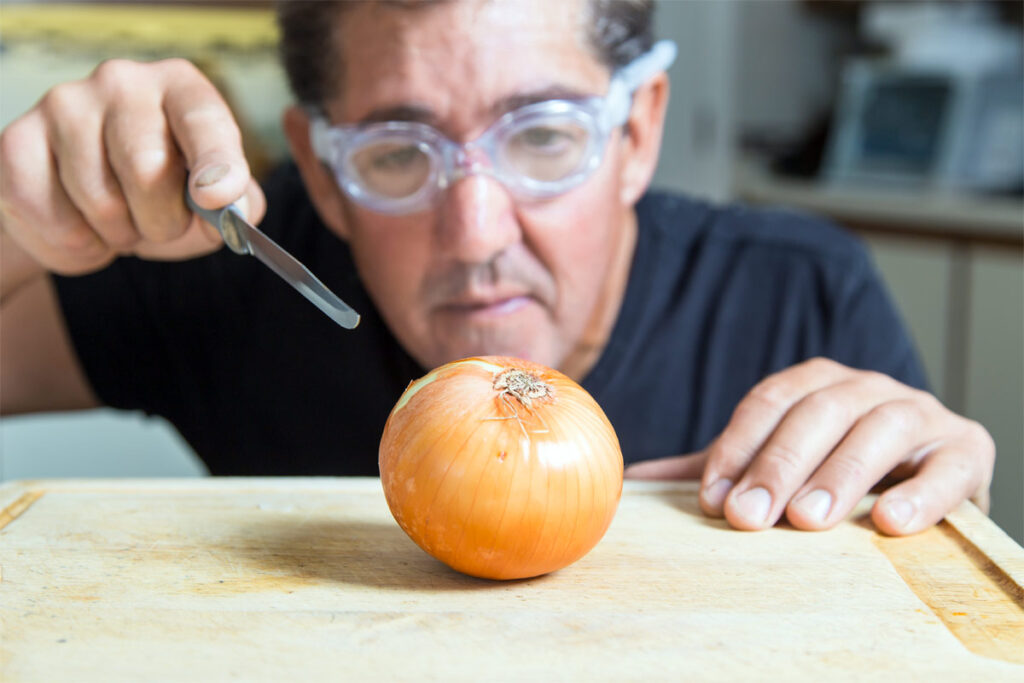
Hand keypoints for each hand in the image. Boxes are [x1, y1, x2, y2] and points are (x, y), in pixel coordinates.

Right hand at [0, 58, 265, 290]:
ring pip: (99, 199)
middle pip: (146, 167)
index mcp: (182, 88)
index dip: (215, 162)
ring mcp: (65, 105)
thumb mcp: (217, 201)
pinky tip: (84, 224)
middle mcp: (123, 82)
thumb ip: (239, 204)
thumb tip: (228, 203)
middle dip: (163, 220)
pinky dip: (77, 242)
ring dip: (120, 233)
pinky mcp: (17, 141)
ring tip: (122, 220)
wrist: (92, 210)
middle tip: (161, 225)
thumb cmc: (165, 196)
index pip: (203, 119)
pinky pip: (52, 217)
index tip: (216, 197)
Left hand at [624, 357, 994, 534]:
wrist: (924, 479)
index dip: (738, 446)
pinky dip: (923, 491)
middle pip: (818, 413)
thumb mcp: (773, 465)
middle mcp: (866, 388)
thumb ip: (717, 468)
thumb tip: (632, 477)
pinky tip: (891, 524)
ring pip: (879, 430)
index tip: (712, 499)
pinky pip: (951, 464)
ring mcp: (919, 414)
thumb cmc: (833, 472)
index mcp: (815, 383)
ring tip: (809, 521)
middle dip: (779, 465)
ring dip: (841, 474)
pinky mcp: (967, 449)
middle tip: (750, 518)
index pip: (769, 402)